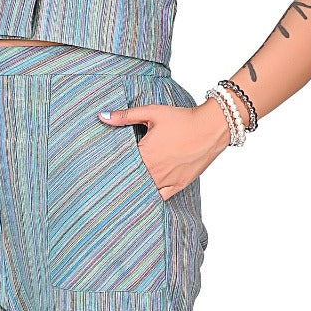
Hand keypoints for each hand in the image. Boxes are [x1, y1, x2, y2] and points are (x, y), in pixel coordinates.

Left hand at [98, 100, 227, 199]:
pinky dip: (150, 197)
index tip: (100, 170)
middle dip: (120, 180)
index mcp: (145, 154)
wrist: (210, 128)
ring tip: (122, 191)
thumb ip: (125, 116)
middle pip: (130, 181)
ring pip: (144, 191)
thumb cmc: (182, 119)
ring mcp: (167, 180)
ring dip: (134, 189)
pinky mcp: (179, 185)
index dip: (110, 167)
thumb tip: (102, 116)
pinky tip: (142, 196)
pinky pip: (160, 197)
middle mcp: (154, 171)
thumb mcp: (152, 112)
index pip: (120, 165)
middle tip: (104, 186)